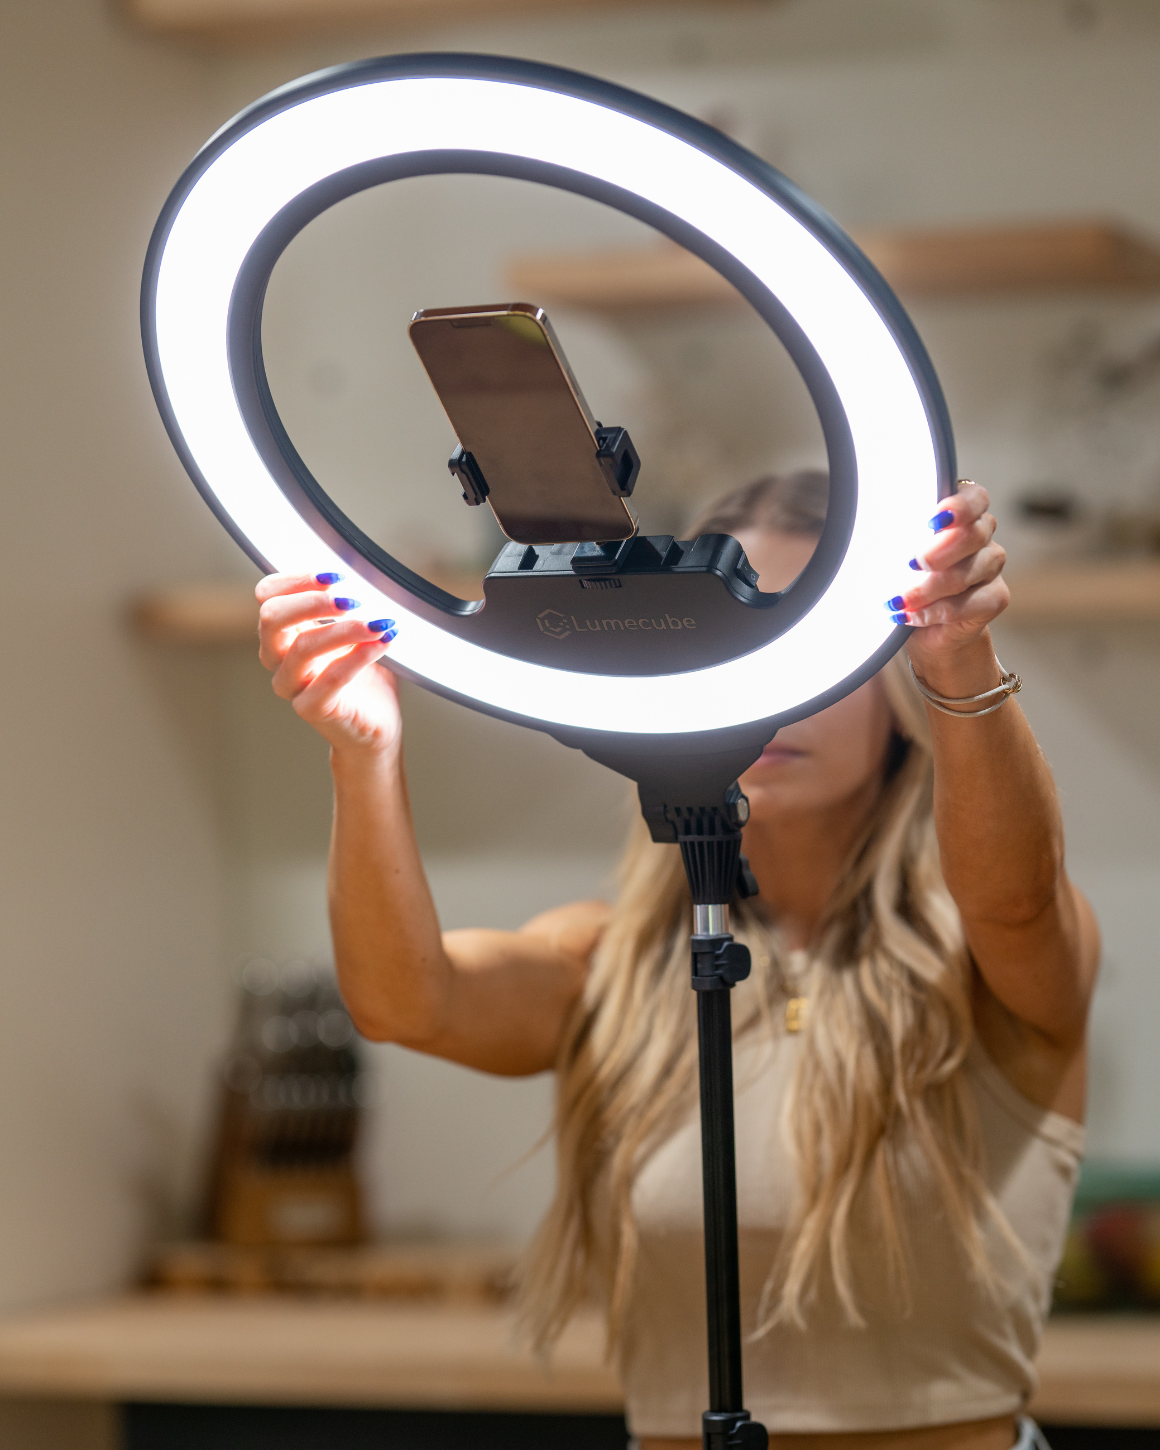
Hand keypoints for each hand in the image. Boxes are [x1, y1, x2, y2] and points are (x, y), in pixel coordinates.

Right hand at [256, 572, 401, 756]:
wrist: (375, 724)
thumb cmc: (363, 673)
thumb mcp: (355, 628)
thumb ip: (350, 602)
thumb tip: (365, 568)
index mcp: (283, 631)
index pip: (268, 595)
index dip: (296, 580)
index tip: (334, 576)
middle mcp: (278, 657)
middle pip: (272, 618)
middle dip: (313, 601)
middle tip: (351, 599)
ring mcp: (291, 685)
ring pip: (303, 647)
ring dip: (344, 629)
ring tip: (377, 623)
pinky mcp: (311, 708)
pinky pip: (331, 678)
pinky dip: (359, 656)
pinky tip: (382, 642)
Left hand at [885, 480, 1008, 674]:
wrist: (919, 627)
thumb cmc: (900, 578)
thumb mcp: (890, 553)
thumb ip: (892, 535)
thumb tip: (861, 527)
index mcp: (960, 512)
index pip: (974, 498)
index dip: (959, 508)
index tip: (932, 521)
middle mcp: (981, 534)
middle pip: (975, 534)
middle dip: (941, 551)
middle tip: (911, 564)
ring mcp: (991, 565)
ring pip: (971, 570)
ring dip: (930, 588)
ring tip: (897, 601)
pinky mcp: (994, 597)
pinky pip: (973, 603)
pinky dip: (937, 611)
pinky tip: (911, 616)